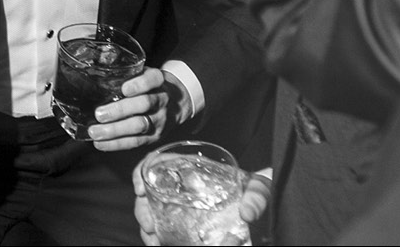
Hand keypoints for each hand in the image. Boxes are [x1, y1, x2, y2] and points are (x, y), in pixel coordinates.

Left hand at [88, 67, 183, 151]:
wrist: (178, 104)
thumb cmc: (149, 86)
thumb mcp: (142, 73)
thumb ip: (125, 73)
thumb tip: (93, 70)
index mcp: (158, 81)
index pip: (152, 80)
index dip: (139, 85)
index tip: (124, 89)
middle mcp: (161, 100)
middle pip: (143, 104)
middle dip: (119, 111)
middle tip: (99, 114)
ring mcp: (159, 120)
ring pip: (139, 125)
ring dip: (114, 130)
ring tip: (95, 131)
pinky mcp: (155, 136)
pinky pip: (136, 142)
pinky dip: (116, 143)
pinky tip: (100, 143)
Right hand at [134, 156, 269, 245]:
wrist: (260, 210)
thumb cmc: (255, 192)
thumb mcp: (259, 188)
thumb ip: (258, 195)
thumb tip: (248, 213)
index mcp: (193, 169)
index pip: (158, 162)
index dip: (142, 171)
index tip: (139, 189)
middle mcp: (181, 185)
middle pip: (150, 190)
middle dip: (142, 208)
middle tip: (148, 225)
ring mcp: (180, 205)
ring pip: (152, 210)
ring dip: (147, 225)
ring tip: (152, 239)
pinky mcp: (184, 224)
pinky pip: (163, 226)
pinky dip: (156, 236)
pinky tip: (158, 243)